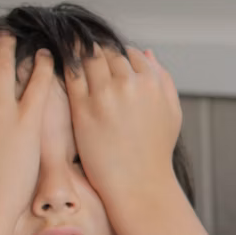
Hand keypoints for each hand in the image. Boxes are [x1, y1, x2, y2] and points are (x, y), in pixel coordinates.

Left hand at [63, 45, 183, 205]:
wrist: (140, 183)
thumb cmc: (156, 150)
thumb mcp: (172, 111)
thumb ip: (164, 79)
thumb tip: (146, 52)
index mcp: (152, 83)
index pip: (130, 53)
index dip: (118, 54)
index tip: (108, 60)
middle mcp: (129, 84)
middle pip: (107, 51)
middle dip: (96, 51)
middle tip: (84, 54)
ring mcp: (105, 95)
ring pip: (87, 58)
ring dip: (78, 55)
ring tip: (71, 57)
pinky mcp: (83, 109)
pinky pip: (71, 76)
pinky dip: (67, 68)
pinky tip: (62, 70)